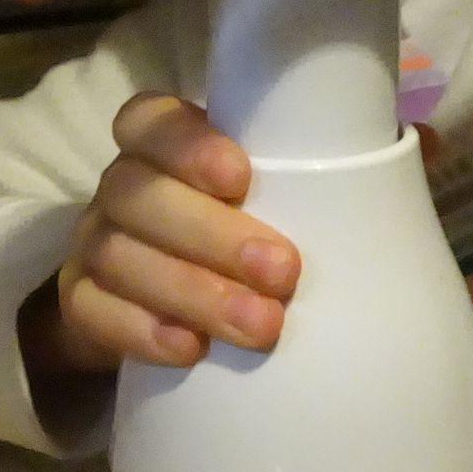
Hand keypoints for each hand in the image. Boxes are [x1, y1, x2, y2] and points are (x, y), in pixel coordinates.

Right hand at [22, 93, 301, 371]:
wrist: (165, 309)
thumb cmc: (243, 236)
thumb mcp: (274, 200)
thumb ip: (311, 183)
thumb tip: (394, 175)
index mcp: (160, 145)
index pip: (150, 121)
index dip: (188, 145)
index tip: (240, 178)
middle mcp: (120, 187)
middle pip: (139, 194)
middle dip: (213, 234)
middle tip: (281, 273)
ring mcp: (92, 244)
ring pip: (118, 255)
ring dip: (192, 291)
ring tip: (259, 325)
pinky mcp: (79, 302)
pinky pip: (91, 311)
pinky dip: (141, 330)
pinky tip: (189, 349)